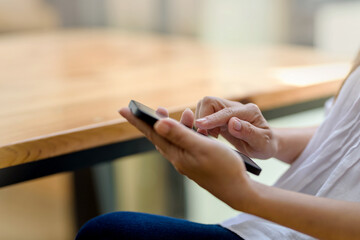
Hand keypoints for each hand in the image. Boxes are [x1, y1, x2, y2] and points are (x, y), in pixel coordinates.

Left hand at [119, 107, 253, 208]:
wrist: (238, 190)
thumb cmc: (223, 167)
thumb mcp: (201, 147)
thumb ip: (180, 135)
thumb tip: (158, 123)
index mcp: (176, 154)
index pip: (152, 133)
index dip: (137, 121)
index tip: (123, 110)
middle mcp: (178, 158)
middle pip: (160, 136)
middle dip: (156, 121)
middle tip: (158, 108)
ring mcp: (186, 161)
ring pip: (175, 139)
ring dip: (177, 125)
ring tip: (187, 114)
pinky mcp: (195, 161)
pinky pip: (186, 144)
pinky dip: (188, 133)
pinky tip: (197, 128)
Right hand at [195, 96, 277, 158]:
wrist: (264, 144)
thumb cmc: (265, 144)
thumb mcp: (262, 143)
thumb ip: (248, 132)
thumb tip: (232, 122)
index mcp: (249, 111)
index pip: (225, 112)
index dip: (212, 119)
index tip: (199, 126)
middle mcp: (236, 106)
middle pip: (210, 101)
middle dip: (203, 117)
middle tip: (208, 134)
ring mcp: (227, 109)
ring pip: (205, 105)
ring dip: (202, 120)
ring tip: (213, 135)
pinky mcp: (220, 115)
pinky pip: (205, 113)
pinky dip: (203, 124)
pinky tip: (212, 134)